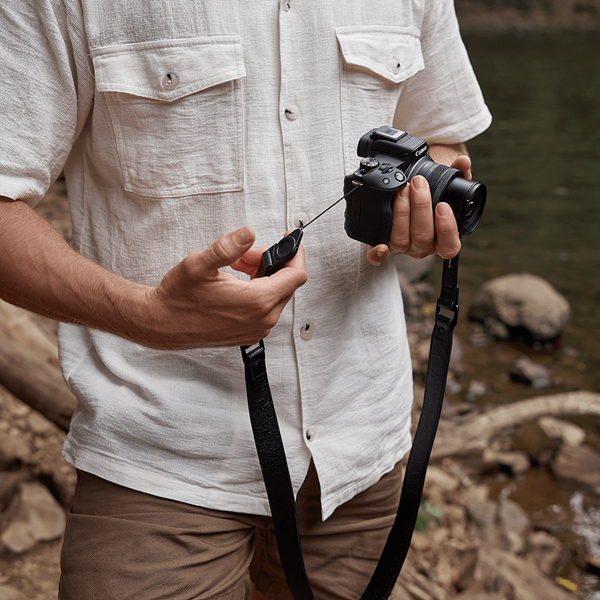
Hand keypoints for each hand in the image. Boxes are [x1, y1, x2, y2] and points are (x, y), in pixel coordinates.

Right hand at [139, 226, 306, 347]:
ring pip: (276, 295)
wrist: (162, 324)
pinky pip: (265, 308)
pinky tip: (235, 283)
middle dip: (271, 263)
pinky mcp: (249, 333)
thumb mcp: (200, 264)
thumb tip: (248, 233)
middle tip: (244, 254)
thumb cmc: (178, 298)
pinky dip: (257, 291)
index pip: (296, 275)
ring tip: (235, 267)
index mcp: (256, 302)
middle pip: (286, 283)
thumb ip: (227, 247)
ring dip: (262, 276)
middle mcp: (262, 319)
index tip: (289, 242)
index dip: (295, 254)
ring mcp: (257, 329)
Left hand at [366, 153, 469, 265]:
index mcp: (443, 240)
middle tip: (417, 184)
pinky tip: (380, 246)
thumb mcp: (450, 189)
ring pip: (402, 240)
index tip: (442, 205)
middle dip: (420, 208)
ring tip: (402, 190)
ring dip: (401, 214)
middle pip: (423, 237)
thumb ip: (459, 176)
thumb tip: (463, 162)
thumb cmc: (434, 199)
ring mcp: (404, 247)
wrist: (414, 203)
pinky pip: (378, 258)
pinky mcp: (385, 246)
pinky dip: (377, 255)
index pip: (449, 245)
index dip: (447, 228)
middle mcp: (424, 247)